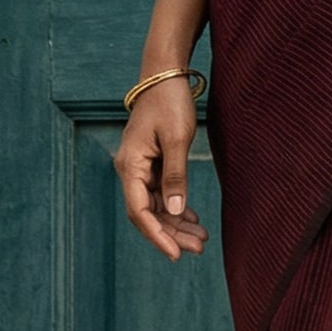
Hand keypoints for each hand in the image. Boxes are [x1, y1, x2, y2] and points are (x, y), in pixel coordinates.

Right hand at [113, 79, 209, 262]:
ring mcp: (141, 168)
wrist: (165, 76)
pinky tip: (193, 219)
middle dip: (172, 234)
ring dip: (176, 224)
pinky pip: (162, 194)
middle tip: (198, 249)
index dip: (157, 235)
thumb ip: (176, 176)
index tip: (175, 254)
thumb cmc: (169, 102)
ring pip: (156, 206)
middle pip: (148, 213)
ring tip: (201, 239)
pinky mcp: (153, 164)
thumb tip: (174, 212)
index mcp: (130, 166)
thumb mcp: (176, 139)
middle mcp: (131, 170)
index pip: (139, 212)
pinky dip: (177, 208)